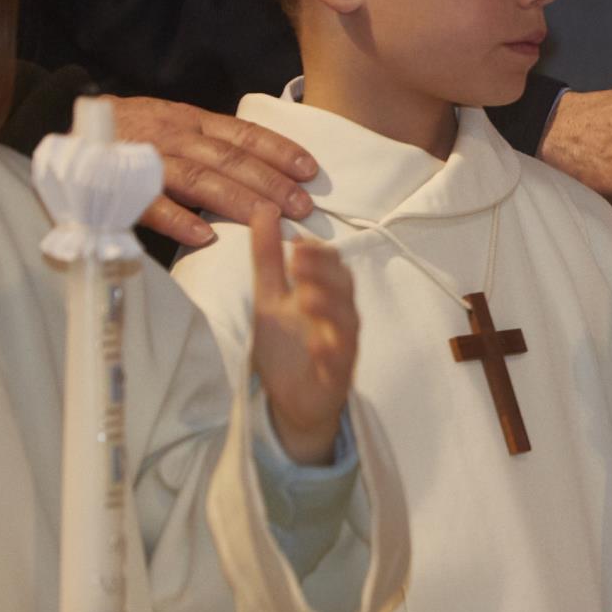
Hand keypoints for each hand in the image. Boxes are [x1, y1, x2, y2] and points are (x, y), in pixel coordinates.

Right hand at [107, 96, 315, 247]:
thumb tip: (266, 165)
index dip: (278, 150)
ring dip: (238, 200)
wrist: (62, 127)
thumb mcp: (174, 125)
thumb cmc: (132, 133)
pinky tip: (204, 236)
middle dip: (270, 182)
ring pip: (199, 179)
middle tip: (303, 207)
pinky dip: (177, 219)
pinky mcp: (116, 186)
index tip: (311, 170)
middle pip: (229, 159)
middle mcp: (173, 137)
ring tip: (270, 221)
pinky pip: (150, 203)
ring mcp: (145, 160)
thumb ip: (212, 143)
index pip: (243, 134)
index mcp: (190, 122)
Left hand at [248, 205, 356, 464]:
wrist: (292, 401)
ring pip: (347, 322)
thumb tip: (264, 210)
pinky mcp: (336, 376)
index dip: (319, 253)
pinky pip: (339, 362)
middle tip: (299, 259)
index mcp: (326, 295)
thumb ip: (268, 257)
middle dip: (324, 273)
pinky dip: (330, 351)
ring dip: (329, 307)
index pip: (332, 265)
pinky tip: (317, 343)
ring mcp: (341, 346)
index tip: (296, 242)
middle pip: (344, 288)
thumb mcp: (269, 297)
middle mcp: (339, 317)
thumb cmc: (288, 345)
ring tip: (305, 297)